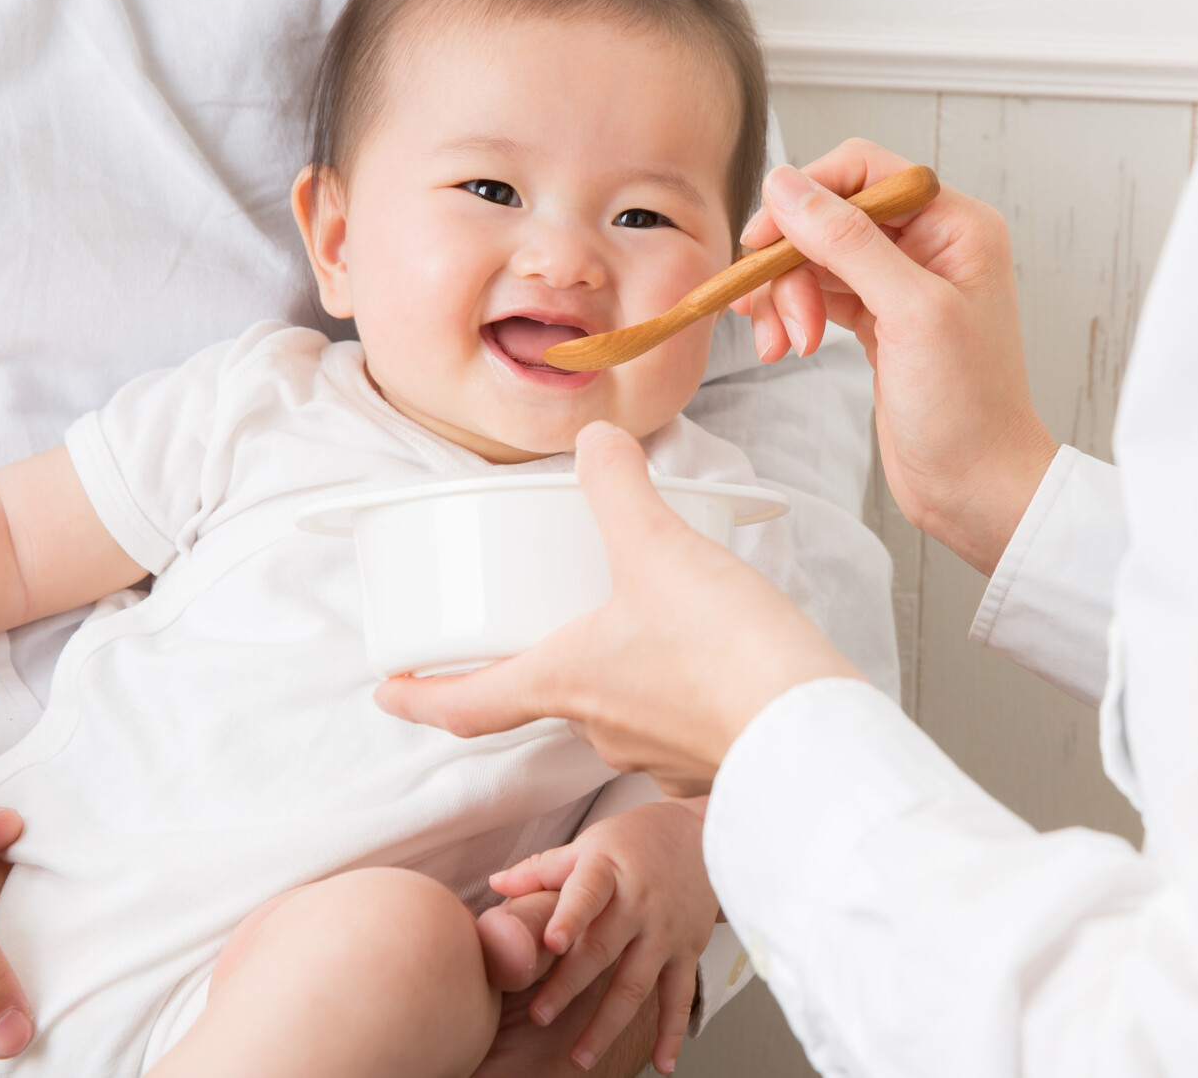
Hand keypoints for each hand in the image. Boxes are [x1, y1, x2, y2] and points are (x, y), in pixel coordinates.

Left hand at [379, 422, 863, 793]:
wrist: (810, 734)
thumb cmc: (727, 654)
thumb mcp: (661, 548)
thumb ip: (620, 489)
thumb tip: (594, 440)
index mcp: (565, 681)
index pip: (466, 704)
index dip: (418, 697)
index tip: (387, 690)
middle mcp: (598, 726)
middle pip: (542, 698)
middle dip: (532, 664)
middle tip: (532, 623)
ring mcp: (651, 751)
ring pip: (609, 710)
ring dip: (608, 674)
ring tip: (633, 623)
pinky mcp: (705, 758)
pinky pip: (669, 724)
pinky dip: (668, 692)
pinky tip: (698, 660)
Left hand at [485, 800, 713, 1073]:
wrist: (703, 837)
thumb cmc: (636, 841)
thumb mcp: (590, 843)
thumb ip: (542, 868)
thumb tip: (494, 885)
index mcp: (610, 870)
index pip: (587, 894)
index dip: (570, 917)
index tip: (551, 943)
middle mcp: (640, 903)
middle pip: (603, 949)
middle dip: (570, 985)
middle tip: (540, 1015)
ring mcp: (666, 931)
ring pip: (636, 984)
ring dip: (607, 1024)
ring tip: (580, 1057)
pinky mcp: (687, 951)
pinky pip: (679, 997)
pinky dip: (672, 1033)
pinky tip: (661, 1065)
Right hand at [734, 141, 1059, 573]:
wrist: (976, 488)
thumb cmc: (968, 411)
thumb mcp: (910, 314)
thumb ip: (848, 242)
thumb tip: (789, 186)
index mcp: (955, 225)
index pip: (863, 170)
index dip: (805, 198)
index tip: (764, 239)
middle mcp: (930, 245)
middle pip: (829, 215)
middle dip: (791, 262)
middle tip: (774, 312)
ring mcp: (902, 284)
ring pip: (816, 257)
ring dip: (786, 296)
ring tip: (786, 343)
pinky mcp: (878, 321)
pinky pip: (818, 293)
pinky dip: (793, 315)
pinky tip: (788, 345)